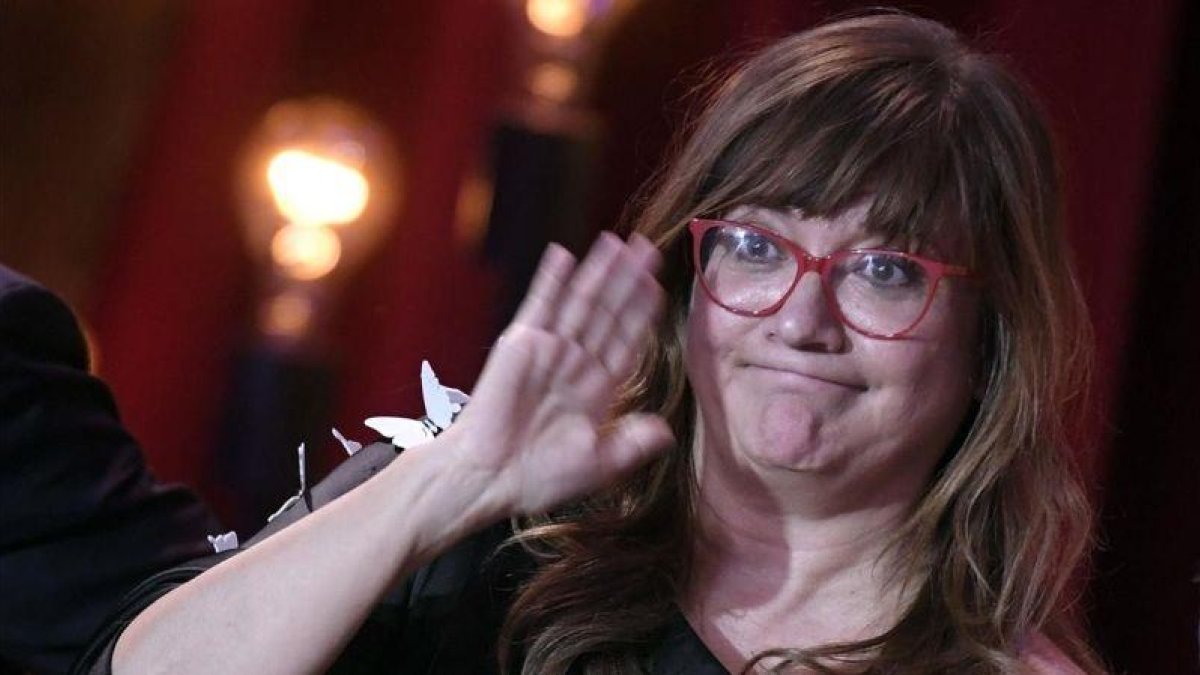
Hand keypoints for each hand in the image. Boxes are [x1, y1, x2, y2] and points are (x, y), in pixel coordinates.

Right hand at [438, 232, 673, 516]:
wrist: (490, 478)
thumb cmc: (538, 477)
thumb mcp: (600, 463)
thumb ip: (633, 442)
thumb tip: (667, 430)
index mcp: (595, 390)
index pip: (625, 342)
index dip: (642, 314)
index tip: (660, 288)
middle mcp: (574, 364)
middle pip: (607, 313)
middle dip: (628, 281)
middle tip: (648, 248)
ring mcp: (548, 351)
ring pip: (580, 302)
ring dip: (599, 272)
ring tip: (618, 242)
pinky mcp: (520, 344)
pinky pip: (539, 305)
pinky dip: (551, 280)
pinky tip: (564, 255)